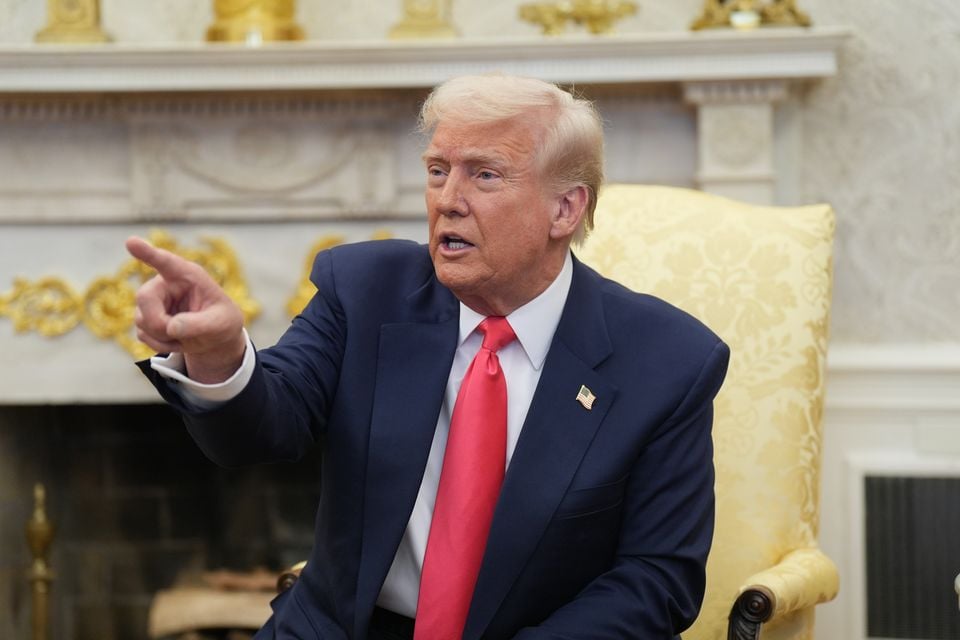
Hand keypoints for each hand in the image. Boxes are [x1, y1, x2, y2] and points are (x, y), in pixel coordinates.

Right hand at [126, 236, 246, 383]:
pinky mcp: (146, 317)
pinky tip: (177, 340)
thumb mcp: (221, 323)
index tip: (131, 242)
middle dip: (158, 323)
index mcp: (187, 275)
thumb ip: (200, 324)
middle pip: (144, 298)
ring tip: (187, 336)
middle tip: (178, 334)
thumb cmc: (222, 320)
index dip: (147, 252)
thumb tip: (171, 327)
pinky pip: (142, 334)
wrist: (215, 336)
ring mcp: (153, 300)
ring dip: (164, 337)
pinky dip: (160, 344)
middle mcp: (165, 283)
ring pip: (141, 320)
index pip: (165, 261)